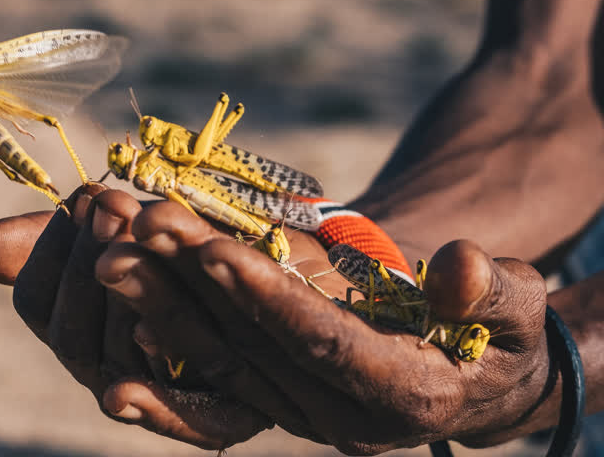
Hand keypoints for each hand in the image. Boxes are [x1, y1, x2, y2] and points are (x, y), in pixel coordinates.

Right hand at [0, 185, 271, 450]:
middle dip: (87, 268)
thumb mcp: (129, 233)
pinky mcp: (223, 419)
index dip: (51, 250)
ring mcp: (165, 397)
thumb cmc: (193, 252)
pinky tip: (144, 346)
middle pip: (73, 339)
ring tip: (128, 248)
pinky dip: (163, 403)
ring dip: (126, 304)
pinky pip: (196, 423)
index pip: (39, 299)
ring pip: (122, 369)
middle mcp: (113, 367)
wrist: (276, 279)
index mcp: (84, 326)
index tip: (83, 197)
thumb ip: (67, 241)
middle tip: (112, 207)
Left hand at [96, 202, 552, 453]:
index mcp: (402, 393)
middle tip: (133, 223)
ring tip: (112, 234)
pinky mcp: (276, 385)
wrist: (476, 379)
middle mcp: (335, 409)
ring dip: (160, 292)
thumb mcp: (522, 311)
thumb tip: (460, 266)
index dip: (269, 296)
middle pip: (249, 343)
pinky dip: (164, 326)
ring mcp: (298, 400)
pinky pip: (209, 362)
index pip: (322, 342)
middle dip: (189, 281)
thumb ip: (498, 293)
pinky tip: (120, 288)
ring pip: (216, 349)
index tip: (214, 248)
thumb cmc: (507, 337)